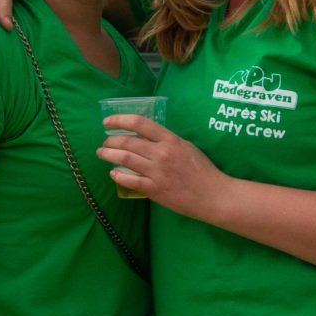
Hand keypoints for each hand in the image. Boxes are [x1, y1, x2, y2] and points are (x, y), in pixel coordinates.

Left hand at [96, 116, 229, 219]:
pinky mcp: (155, 189)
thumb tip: (146, 137)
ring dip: (109, 155)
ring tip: (102, 154)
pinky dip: (119, 175)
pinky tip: (113, 173)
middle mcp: (161, 154)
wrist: (212, 195)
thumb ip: (167, 141)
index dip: (120, 120)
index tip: (108, 122)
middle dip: (110, 140)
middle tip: (104, 142)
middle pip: (128, 141)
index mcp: (170, 140)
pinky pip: (131, 181)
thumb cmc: (203, 170)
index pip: (140, 123)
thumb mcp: (186, 147)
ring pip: (125, 159)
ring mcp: (157, 172)